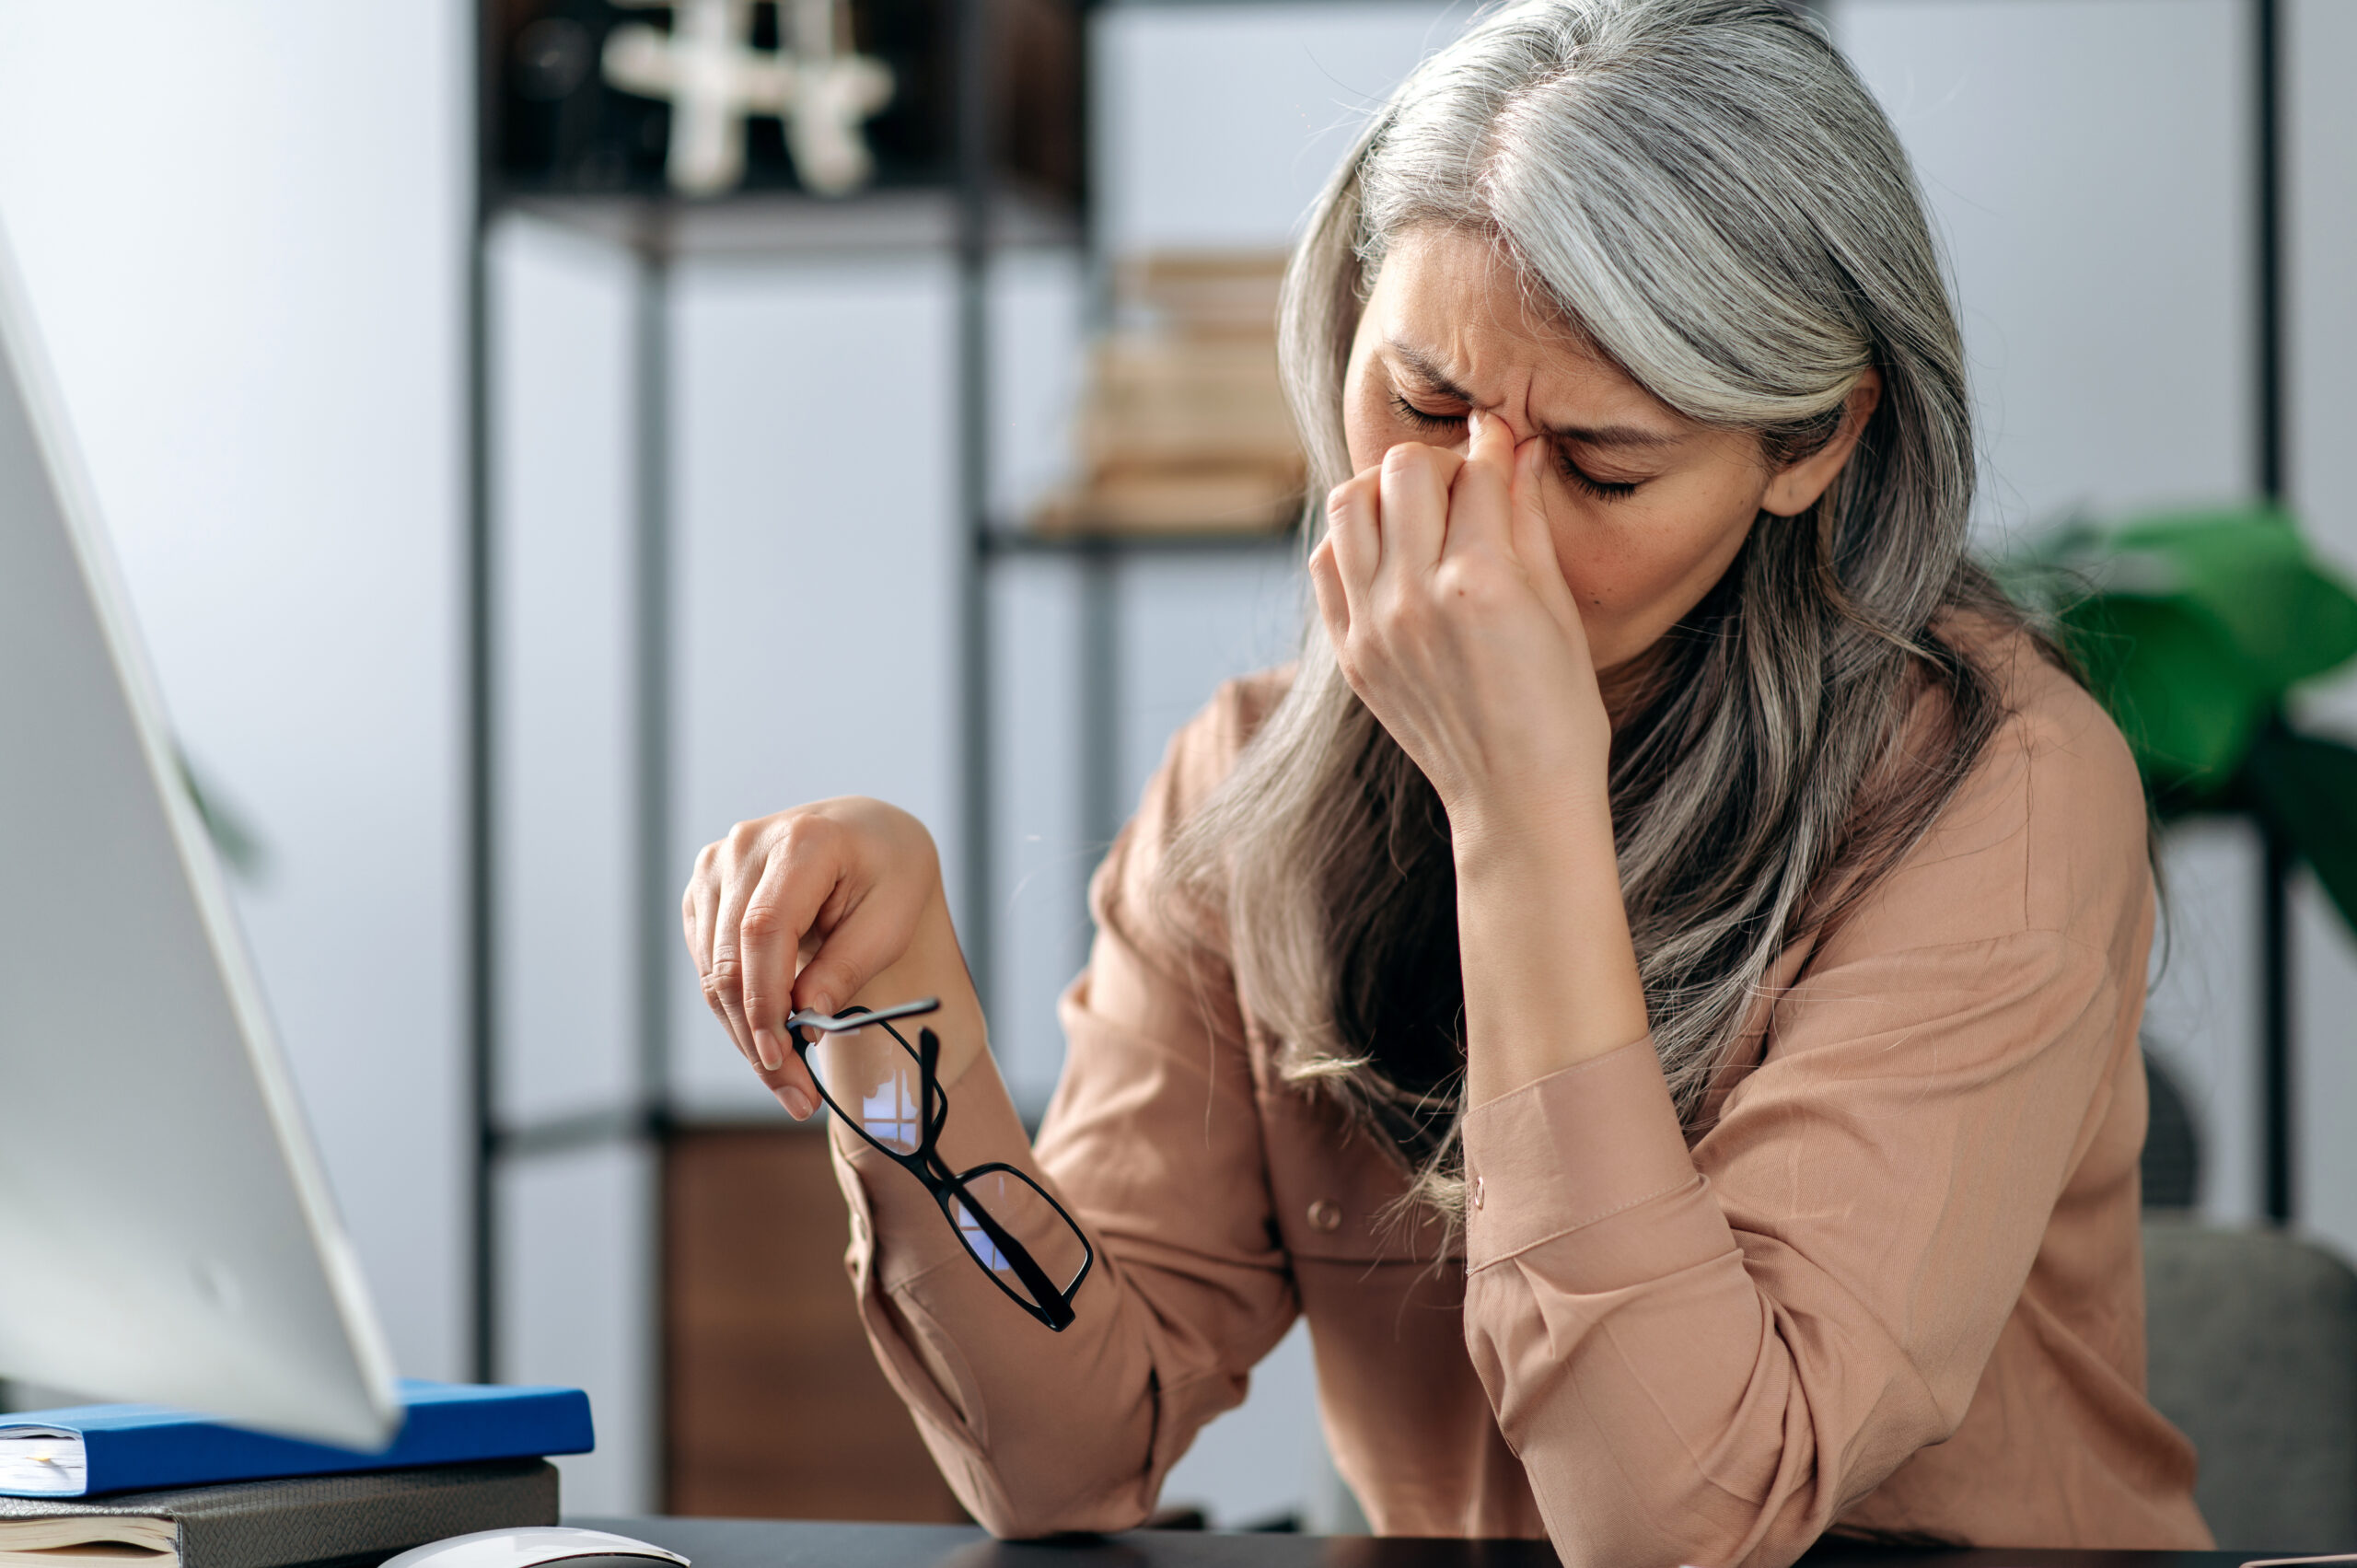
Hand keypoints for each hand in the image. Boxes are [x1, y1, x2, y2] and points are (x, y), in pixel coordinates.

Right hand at [681, 797, 984, 1118]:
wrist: (868, 836)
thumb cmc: (889, 874)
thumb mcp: (892, 919)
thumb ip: (847, 967)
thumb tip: (805, 1021)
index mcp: (802, 841)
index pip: (763, 929)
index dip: (766, 999)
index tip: (783, 1057)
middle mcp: (746, 846)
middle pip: (730, 959)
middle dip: (757, 1037)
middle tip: (796, 1096)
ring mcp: (717, 867)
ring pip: (713, 972)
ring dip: (745, 1035)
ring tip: (791, 1084)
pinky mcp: (705, 893)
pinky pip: (708, 966)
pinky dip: (737, 1011)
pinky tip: (771, 1039)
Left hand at [1308, 410, 1611, 854]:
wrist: (1517, 798)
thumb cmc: (1559, 708)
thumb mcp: (1558, 608)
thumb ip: (1529, 520)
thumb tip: (1517, 448)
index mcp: (1481, 582)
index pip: (1476, 472)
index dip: (1495, 447)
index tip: (1502, 440)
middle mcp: (1415, 598)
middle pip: (1403, 470)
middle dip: (1440, 462)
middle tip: (1464, 487)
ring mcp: (1372, 626)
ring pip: (1348, 503)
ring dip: (1385, 491)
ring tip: (1419, 513)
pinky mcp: (1349, 652)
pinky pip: (1326, 561)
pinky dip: (1353, 539)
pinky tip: (1390, 553)